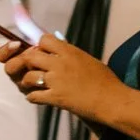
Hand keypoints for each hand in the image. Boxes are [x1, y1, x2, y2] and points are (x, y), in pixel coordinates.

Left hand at [0, 32, 115, 120]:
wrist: (112, 100)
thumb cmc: (105, 80)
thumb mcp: (87, 59)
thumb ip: (71, 54)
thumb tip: (60, 48)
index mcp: (69, 52)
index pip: (44, 39)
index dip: (40, 46)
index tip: (42, 53)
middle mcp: (59, 64)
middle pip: (30, 56)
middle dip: (28, 62)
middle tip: (33, 69)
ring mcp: (56, 81)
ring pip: (28, 77)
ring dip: (28, 81)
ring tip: (32, 85)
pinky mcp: (55, 98)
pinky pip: (33, 96)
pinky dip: (32, 97)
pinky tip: (36, 97)